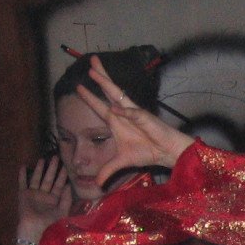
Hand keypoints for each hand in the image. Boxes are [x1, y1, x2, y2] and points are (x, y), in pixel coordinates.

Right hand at [16, 156, 71, 244]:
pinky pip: (22, 183)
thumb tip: (68, 185)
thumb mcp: (62, 212)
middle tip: (56, 157)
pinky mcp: (23, 195)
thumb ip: (66, 199)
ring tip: (42, 159)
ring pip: (37, 179)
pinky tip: (22, 166)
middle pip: (49, 179)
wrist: (34, 229)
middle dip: (52, 168)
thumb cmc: (49, 223)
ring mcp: (33, 195)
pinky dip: (22, 175)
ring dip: (39, 169)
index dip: (62, 176)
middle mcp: (44, 196)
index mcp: (54, 200)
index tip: (66, 165)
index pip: (59, 185)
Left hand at [78, 56, 193, 187]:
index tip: (78, 86)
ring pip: (118, 94)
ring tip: (95, 71)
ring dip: (106, 83)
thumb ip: (108, 170)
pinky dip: (125, 112)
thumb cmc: (147, 152)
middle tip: (90, 61)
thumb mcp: (121, 162)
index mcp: (116, 121)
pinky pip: (133, 113)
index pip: (99, 106)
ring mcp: (134, 113)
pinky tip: (116, 108)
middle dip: (99, 76)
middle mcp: (123, 113)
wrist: (166, 153)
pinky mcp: (145, 118)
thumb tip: (96, 184)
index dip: (89, 97)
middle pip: (109, 91)